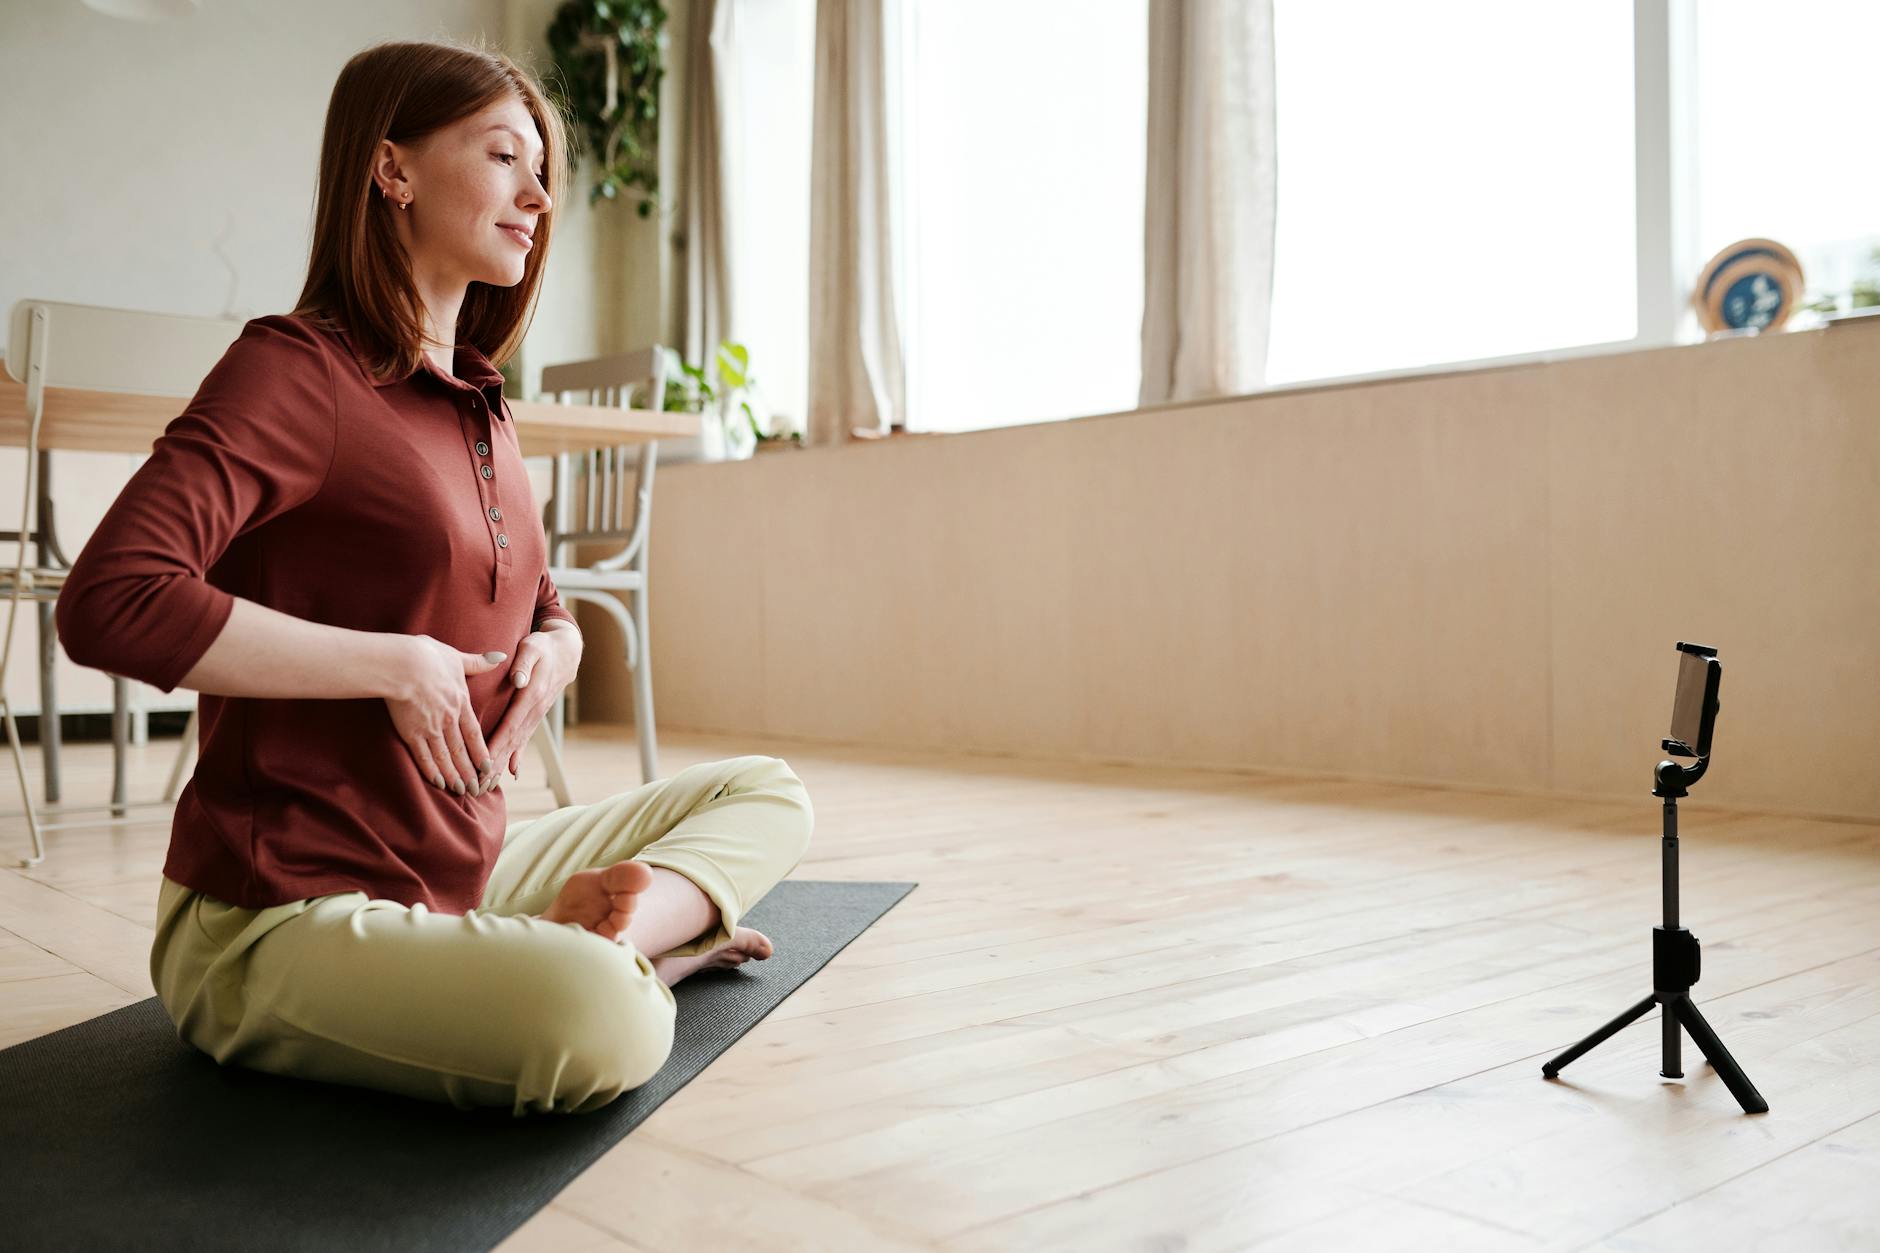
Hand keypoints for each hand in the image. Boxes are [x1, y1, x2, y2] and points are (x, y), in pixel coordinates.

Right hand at [385, 636, 506, 794]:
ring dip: (454, 775)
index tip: (488, 766)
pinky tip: (438, 782)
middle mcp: (449, 720)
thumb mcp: (457, 657)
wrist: (402, 664)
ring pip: (445, 758)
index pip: (474, 733)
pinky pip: (423, 757)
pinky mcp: (411, 732)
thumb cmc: (427, 656)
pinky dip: (432, 771)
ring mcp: (430, 728)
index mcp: (460, 703)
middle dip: (469, 771)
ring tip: (460, 790)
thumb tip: (500, 656)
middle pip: (461, 751)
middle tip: (476, 788)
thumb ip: (478, 662)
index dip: (481, 751)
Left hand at [476, 623, 581, 793]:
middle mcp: (534, 710)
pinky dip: (517, 756)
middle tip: (480, 784)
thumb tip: (517, 680)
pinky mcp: (535, 716)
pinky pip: (524, 739)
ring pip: (518, 744)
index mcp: (531, 695)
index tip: (484, 761)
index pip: (510, 724)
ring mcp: (536, 716)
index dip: (497, 744)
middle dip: (496, 763)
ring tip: (489, 784)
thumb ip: (524, 663)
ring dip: (503, 764)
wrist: (566, 652)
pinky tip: (511, 772)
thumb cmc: (544, 647)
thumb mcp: (533, 647)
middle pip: (512, 741)